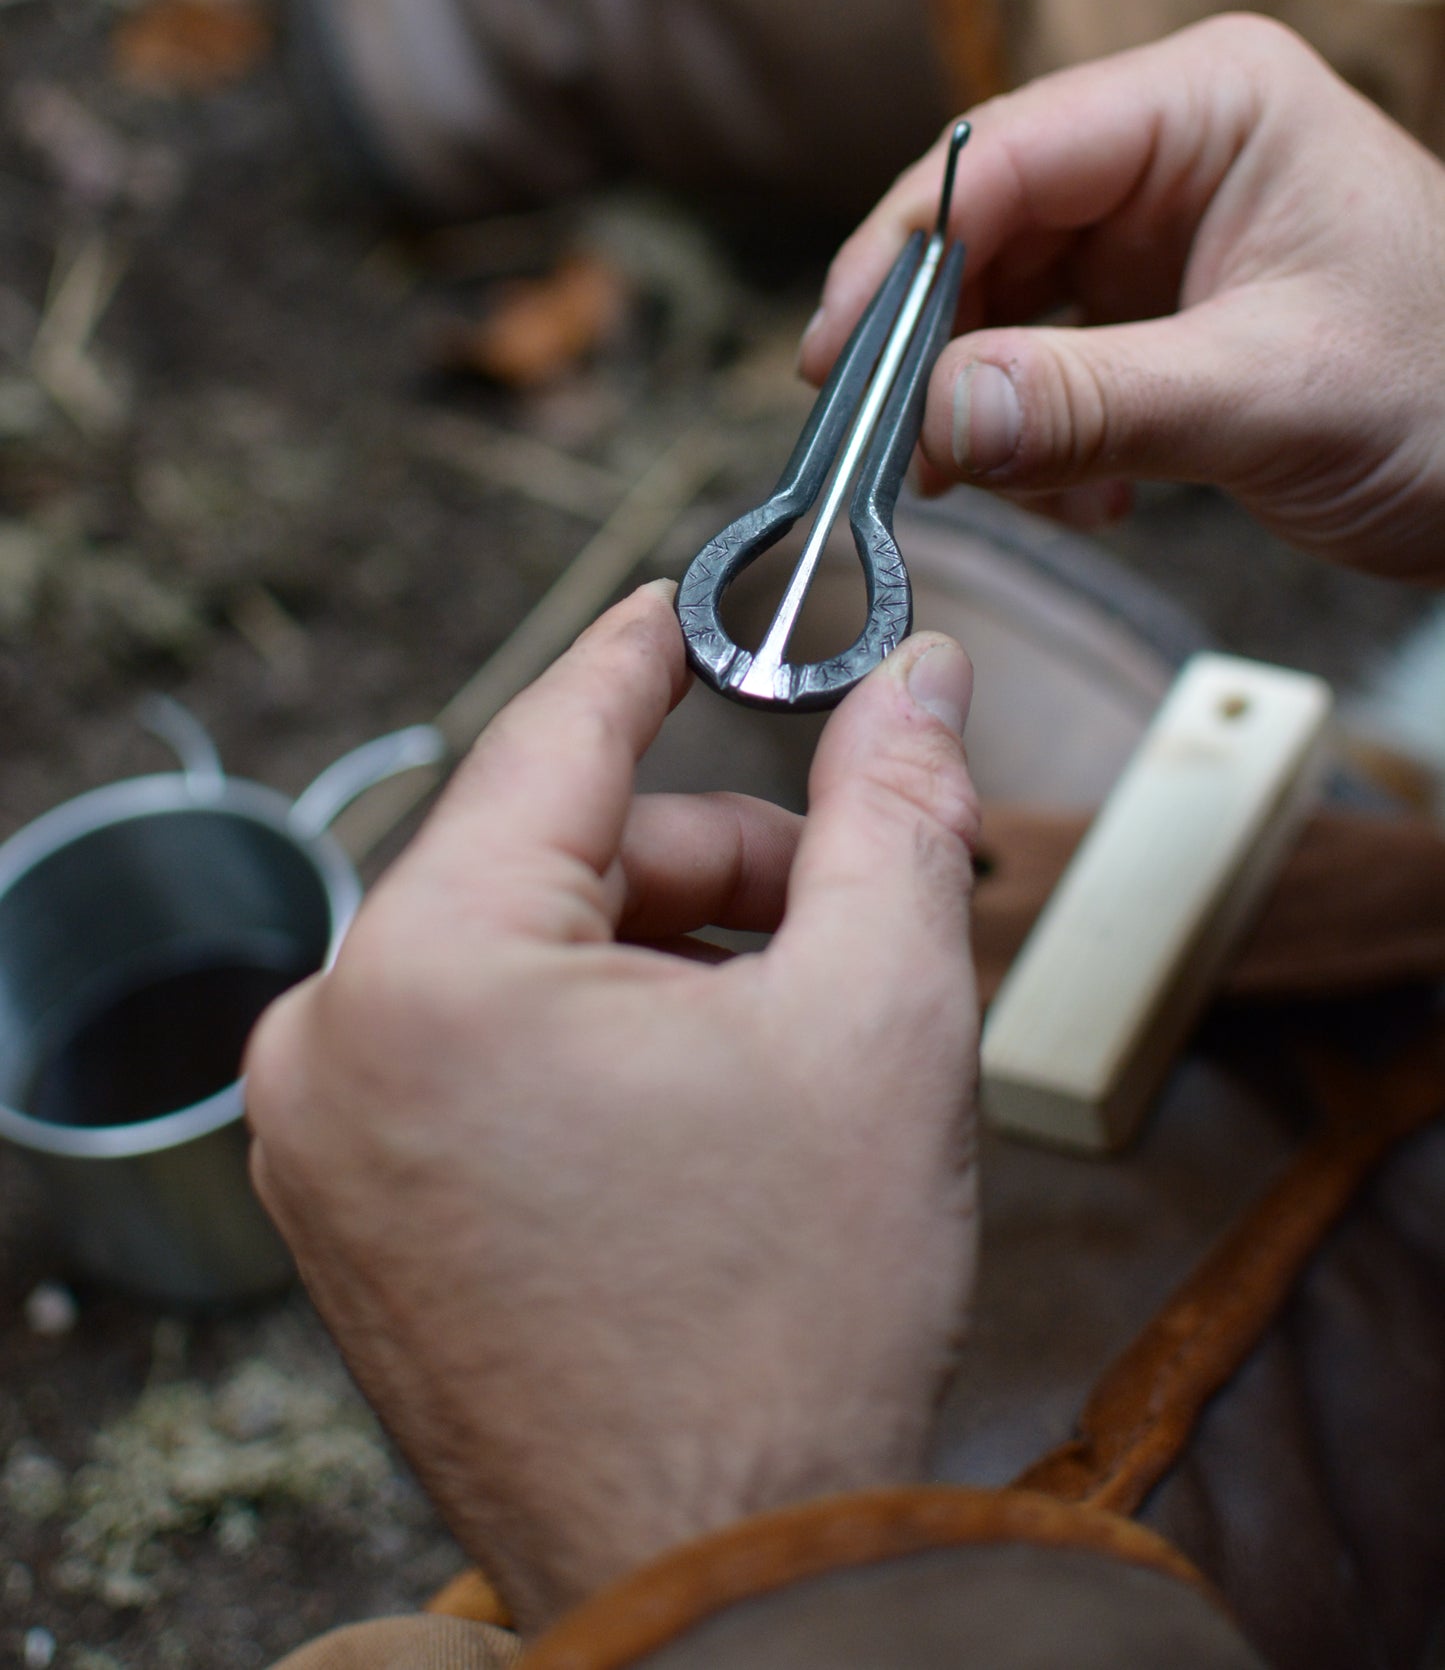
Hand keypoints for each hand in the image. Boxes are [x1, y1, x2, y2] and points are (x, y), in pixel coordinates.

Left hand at [245, 586, 979, 1634]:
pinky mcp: (350, 1206)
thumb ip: (892, 809)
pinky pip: (478, 1045)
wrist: (732, 1585)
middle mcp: (333, 1042)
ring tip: (798, 1028)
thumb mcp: (880, 1019)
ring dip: (666, 953)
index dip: (650, 653)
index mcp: (429, 974)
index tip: (702, 606)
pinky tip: (710, 1096)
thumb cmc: (791, 1331)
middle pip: (549, 853)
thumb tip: (917, 678)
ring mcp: (326, 1137)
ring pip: (520, 949)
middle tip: (857, 895)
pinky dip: (597, 1032)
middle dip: (716, 861)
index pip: (553, 737)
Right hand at [801, 16, 1444, 581]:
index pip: (1001, 155)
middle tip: (901, 450)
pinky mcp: (1153, 307)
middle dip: (938, 349)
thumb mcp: (1271, 395)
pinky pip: (1042, 360)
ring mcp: (1156, 228)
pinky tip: (1086, 496)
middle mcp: (1167, 148)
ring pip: (1000, 305)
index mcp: (1207, 103)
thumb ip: (1099, 403)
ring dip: (987, 408)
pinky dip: (1035, 436)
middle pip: (982, 229)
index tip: (838, 361)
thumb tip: (939, 415)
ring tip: (1022, 491)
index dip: (900, 256)